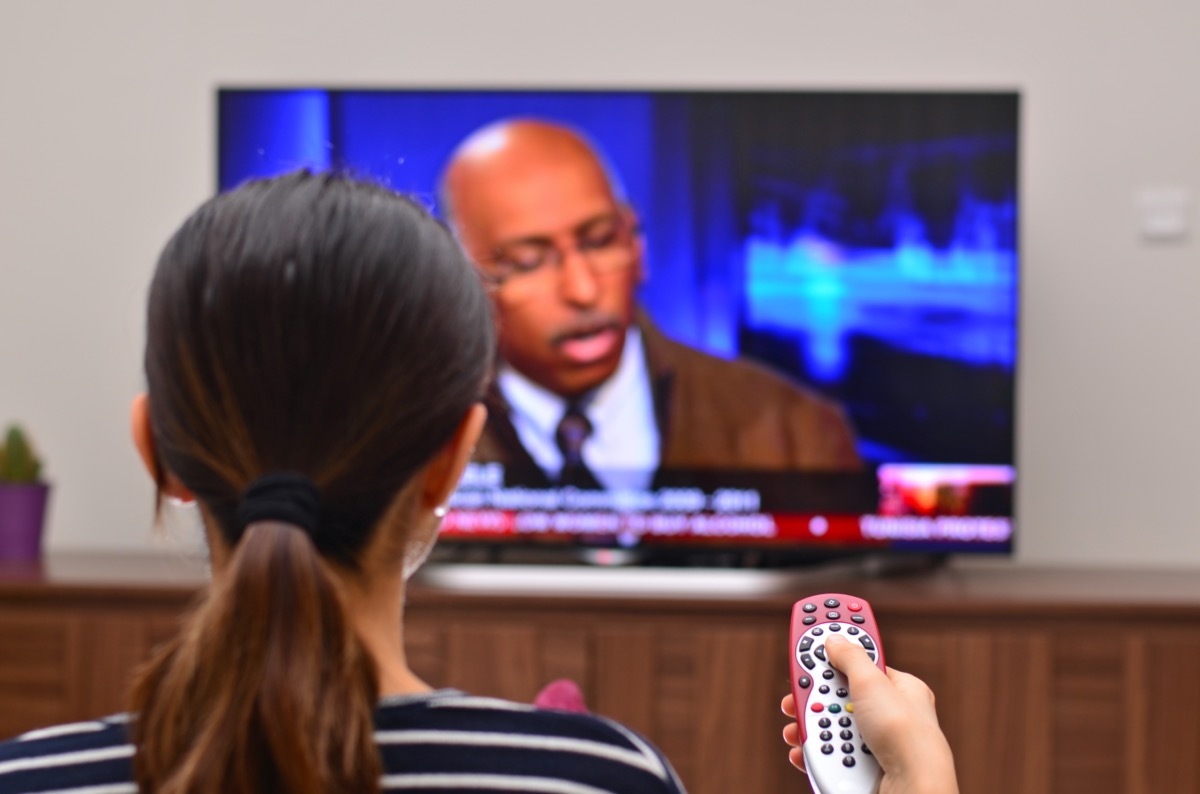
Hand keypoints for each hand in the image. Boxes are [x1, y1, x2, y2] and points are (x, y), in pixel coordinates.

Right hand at [781, 635, 957, 793]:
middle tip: (798, 690)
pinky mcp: (860, 766)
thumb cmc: (906, 736)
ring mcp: (873, 741)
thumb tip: (835, 639)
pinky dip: (814, 751)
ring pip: (829, 723)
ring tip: (801, 726)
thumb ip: (850, 657)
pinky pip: (828, 751)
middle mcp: (886, 713)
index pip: (860, 658)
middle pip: (838, 691)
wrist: (911, 787)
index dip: (835, 646)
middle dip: (814, 693)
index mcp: (898, 687)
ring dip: (810, 723)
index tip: (810, 634)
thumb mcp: (873, 682)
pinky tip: (806, 750)